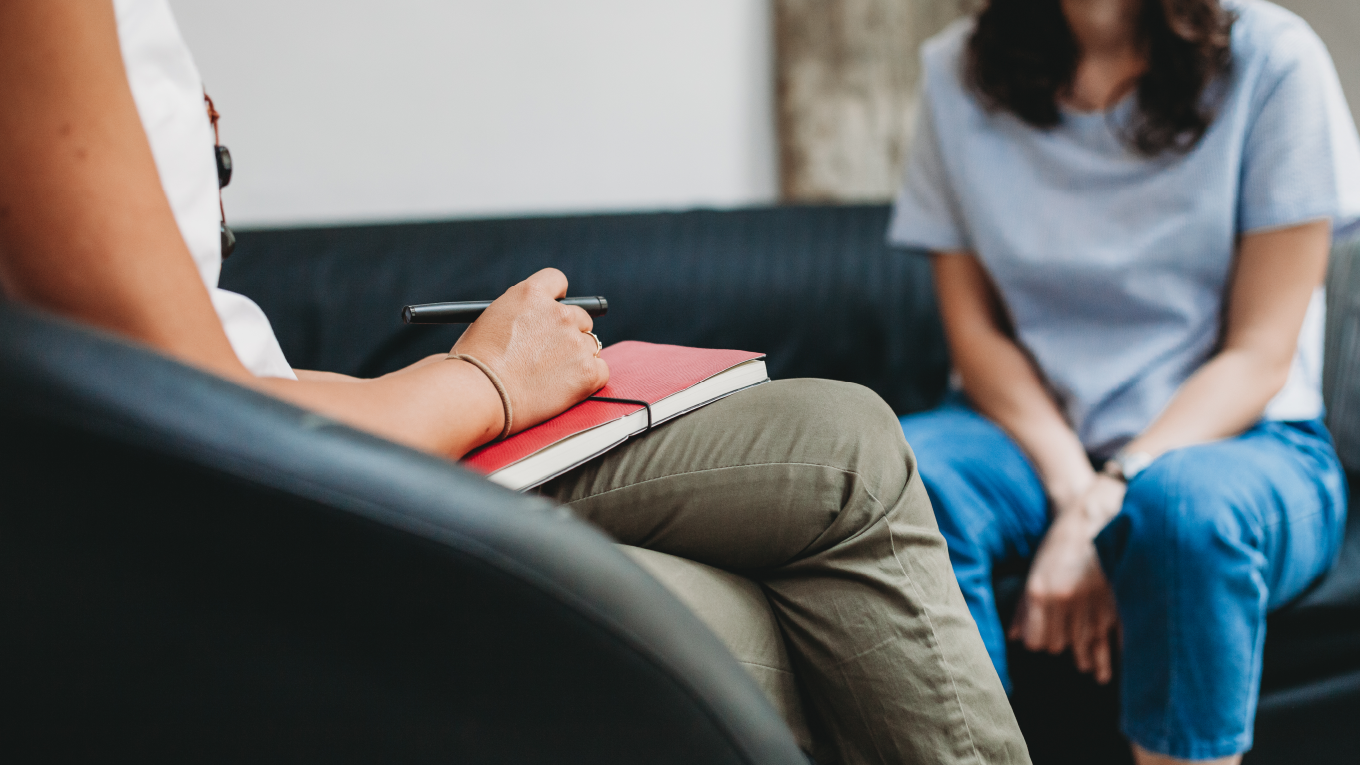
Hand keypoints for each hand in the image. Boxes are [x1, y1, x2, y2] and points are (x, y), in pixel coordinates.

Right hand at [451, 268, 608, 435]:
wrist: (478, 394)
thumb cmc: (473, 364)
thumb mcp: (488, 321)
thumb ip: (516, 315)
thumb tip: (529, 322)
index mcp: (531, 294)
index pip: (557, 281)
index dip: (557, 297)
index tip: (555, 308)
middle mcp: (558, 313)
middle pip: (579, 317)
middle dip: (568, 334)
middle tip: (550, 355)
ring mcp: (575, 341)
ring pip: (590, 345)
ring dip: (576, 357)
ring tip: (550, 377)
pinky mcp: (587, 371)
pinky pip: (600, 370)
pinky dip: (588, 380)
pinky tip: (565, 388)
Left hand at [1010, 476, 1124, 683]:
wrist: (1092, 519)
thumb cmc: (1058, 545)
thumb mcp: (1035, 571)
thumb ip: (1023, 607)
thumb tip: (1014, 636)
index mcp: (1040, 593)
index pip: (1037, 640)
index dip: (1040, 644)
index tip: (1044, 644)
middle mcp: (1064, 600)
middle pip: (1061, 645)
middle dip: (1064, 648)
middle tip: (1069, 651)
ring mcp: (1090, 602)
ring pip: (1086, 643)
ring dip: (1089, 657)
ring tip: (1094, 672)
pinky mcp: (1114, 600)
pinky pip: (1111, 635)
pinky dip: (1110, 648)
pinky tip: (1112, 660)